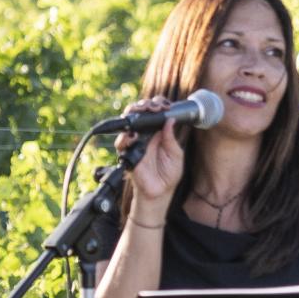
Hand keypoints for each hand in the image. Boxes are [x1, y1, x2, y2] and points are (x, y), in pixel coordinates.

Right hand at [118, 96, 185, 211]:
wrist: (160, 192)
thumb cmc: (169, 174)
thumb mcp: (176, 155)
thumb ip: (171, 138)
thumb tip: (170, 120)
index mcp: (158, 132)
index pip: (154, 112)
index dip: (158, 104)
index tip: (164, 105)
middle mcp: (145, 134)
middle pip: (139, 112)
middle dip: (144, 105)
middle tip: (153, 107)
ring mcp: (135, 142)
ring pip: (127, 122)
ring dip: (134, 114)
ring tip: (143, 114)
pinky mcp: (127, 153)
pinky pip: (122, 142)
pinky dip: (126, 137)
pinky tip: (134, 136)